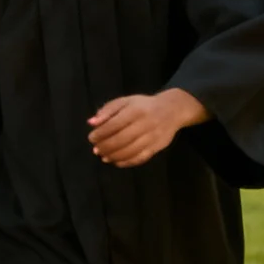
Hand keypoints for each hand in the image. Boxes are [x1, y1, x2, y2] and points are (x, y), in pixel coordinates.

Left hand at [88, 88, 207, 167]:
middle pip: (122, 139)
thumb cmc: (143, 105)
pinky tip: (116, 162)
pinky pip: (141, 158)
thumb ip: (107, 110)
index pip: (114, 124)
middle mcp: (145, 124)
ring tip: (103, 157)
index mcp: (135, 110)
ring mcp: (152, 137)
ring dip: (114, 156)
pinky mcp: (157, 147)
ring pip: (131, 151)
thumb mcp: (125, 101)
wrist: (172, 110)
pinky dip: (127, 162)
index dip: (101, 133)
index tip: (91, 138)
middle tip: (96, 150)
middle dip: (105, 146)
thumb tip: (91, 122)